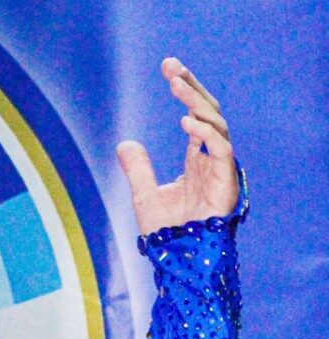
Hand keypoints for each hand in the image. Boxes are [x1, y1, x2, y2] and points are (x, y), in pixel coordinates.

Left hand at [117, 57, 239, 235]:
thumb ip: (138, 168)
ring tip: (175, 86)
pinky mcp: (225, 184)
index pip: (196, 115)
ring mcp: (221, 170)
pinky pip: (222, 151)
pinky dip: (207, 134)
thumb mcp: (144, 194)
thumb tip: (125, 143)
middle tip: (171, 65)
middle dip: (191, 87)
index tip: (168, 67)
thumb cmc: (167, 233)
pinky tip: (187, 122)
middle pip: (208, 112)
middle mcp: (212, 160)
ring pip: (218, 125)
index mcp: (198, 158)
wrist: (179, 261)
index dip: (185, 90)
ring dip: (197, 103)